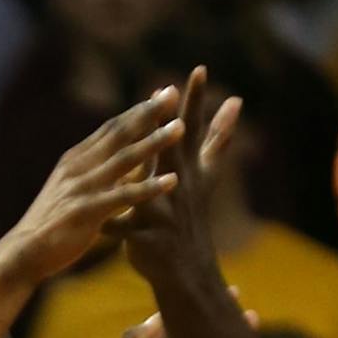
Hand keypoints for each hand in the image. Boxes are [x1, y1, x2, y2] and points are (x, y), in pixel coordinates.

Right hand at [0, 89, 186, 287]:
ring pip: (124, 159)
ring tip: (181, 127)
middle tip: (173, 92)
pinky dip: (149, 187)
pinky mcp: (86, 212)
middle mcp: (77, 168)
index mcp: (74, 160)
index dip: (137, 110)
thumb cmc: (51, 224)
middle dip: (147, 112)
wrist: (23, 253)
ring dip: (154, 142)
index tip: (161, 93)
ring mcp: (81, 188)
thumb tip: (119, 158)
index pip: (110, 128)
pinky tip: (173, 180)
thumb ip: (92, 172)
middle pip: (118, 134)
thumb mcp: (70, 189)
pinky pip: (123, 197)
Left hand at [118, 66, 241, 279]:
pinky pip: (126, 230)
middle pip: (177, 149)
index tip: (199, 67)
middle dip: (176, 120)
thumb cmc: (188, 214)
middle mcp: (179, 188)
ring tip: (135, 156)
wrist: (185, 270)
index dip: (195, 100)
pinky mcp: (149, 239)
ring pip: (152, 188)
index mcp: (187, 170)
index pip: (192, 129)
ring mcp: (165, 213)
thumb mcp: (206, 176)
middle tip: (170, 91)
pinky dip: (113, 228)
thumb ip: (217, 139)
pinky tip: (100, 226)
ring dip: (145, 175)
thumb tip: (236, 100)